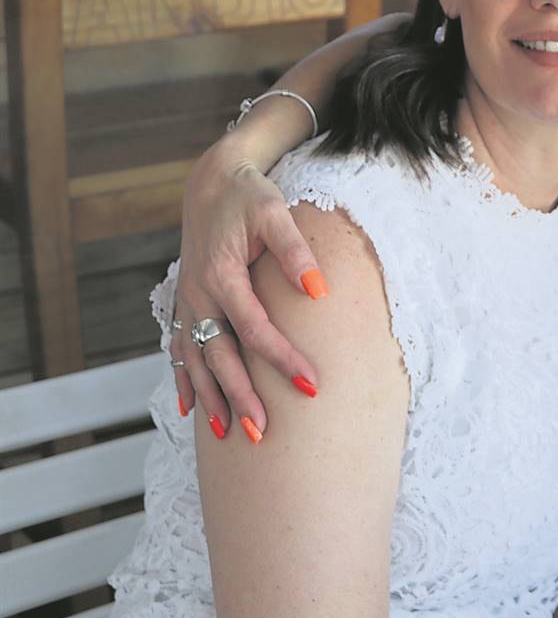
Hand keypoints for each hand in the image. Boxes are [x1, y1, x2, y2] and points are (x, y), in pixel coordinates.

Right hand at [171, 142, 325, 435]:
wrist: (212, 182)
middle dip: (240, 396)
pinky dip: (184, 379)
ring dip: (210, 397)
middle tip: (264, 435)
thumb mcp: (275, 213)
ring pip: (194, 359)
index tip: (312, 386)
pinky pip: (178, 348)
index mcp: (221, 276)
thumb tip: (319, 290)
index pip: (255, 329)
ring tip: (228, 434)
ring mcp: (187, 302)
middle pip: (219, 356)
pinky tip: (190, 408)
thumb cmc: (249, 197)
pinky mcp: (185, 303)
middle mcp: (198, 295)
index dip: (283, 359)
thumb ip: (295, 250)